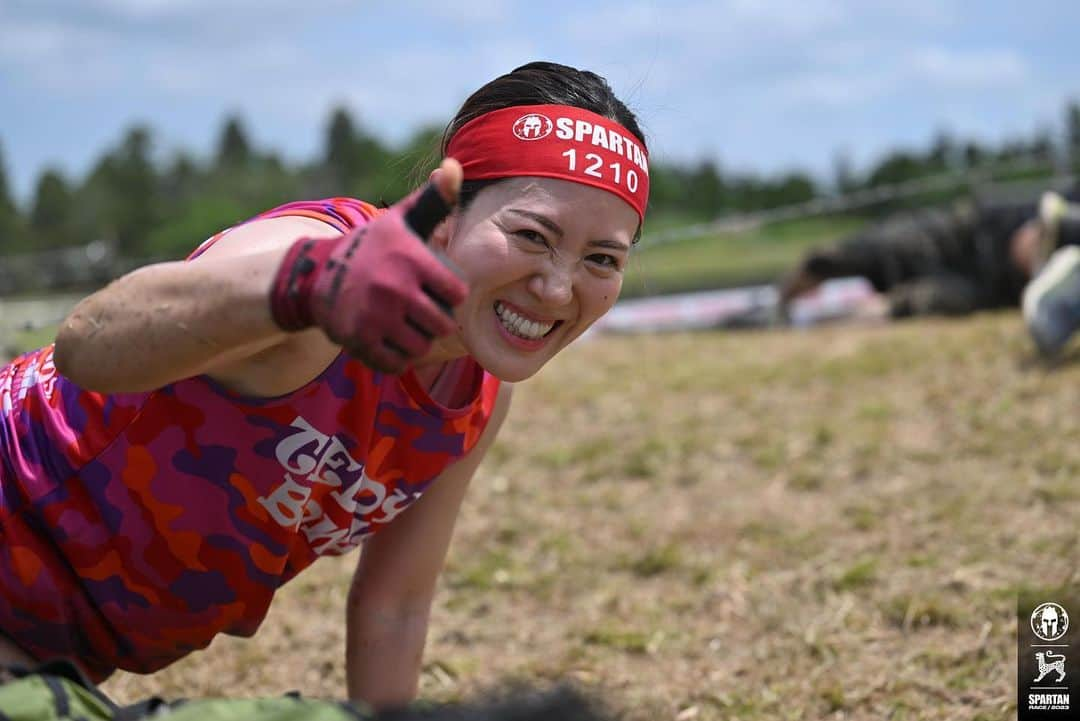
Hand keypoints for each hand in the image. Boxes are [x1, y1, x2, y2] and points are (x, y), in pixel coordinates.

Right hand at [270, 159, 467, 372]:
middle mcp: (394, 288)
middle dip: (439, 321)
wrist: (316, 274)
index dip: (453, 293)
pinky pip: (397, 364)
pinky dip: (397, 358)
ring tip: (410, 328)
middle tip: (425, 314)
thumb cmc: (371, 247)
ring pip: (422, 346)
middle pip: (443, 323)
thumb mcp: (400, 221)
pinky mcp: (359, 341)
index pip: (458, 292)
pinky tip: (392, 343)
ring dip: (419, 341)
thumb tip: (454, 165)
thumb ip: (433, 199)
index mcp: (411, 259)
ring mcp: (375, 317)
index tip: (439, 289)